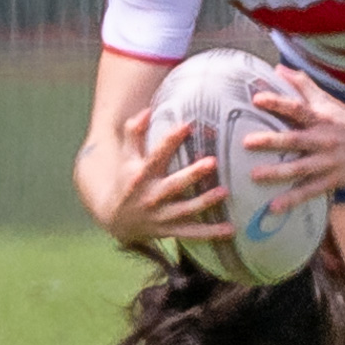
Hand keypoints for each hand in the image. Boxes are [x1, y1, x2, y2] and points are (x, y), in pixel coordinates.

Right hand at [107, 111, 232, 245]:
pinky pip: (190, 233)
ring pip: (184, 211)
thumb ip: (134, 132)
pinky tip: (230, 229)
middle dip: (191, 175)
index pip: (155, 155)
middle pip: (173, 186)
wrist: (113, 219)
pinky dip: (209, 233)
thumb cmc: (127, 179)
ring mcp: (160, 216)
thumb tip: (148, 110)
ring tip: (224, 192)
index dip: (169, 140)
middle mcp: (150, 196)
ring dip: (204, 203)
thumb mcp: (127, 156)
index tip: (186, 125)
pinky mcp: (168, 231)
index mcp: (141, 175)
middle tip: (212, 162)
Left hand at [245, 68, 344, 208]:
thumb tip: (278, 69)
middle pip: (295, 139)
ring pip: (300, 168)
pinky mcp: (332, 180)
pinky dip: (292, 200)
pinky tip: (273, 207)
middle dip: (271, 141)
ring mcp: (328, 161)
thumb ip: (303, 86)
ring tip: (254, 175)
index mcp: (321, 118)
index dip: (278, 102)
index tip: (256, 99)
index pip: (298, 107)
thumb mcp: (329, 102)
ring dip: (277, 173)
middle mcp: (324, 139)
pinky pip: (310, 191)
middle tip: (246, 142)